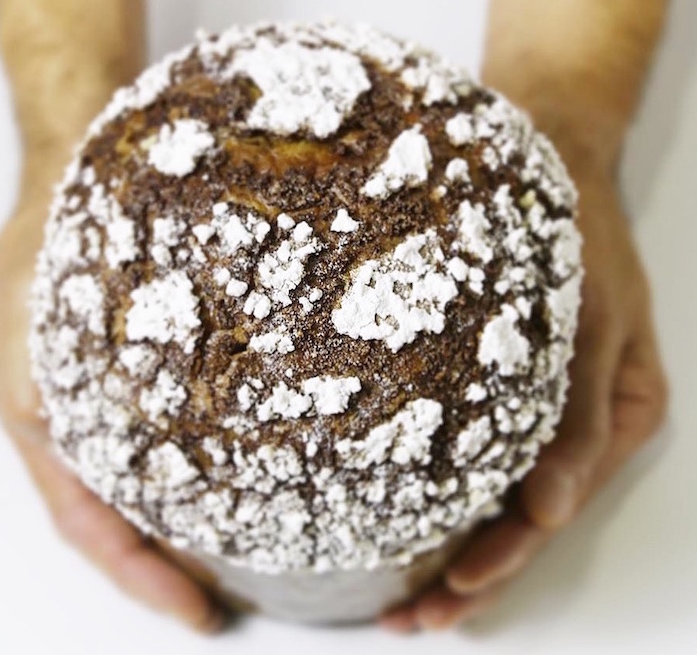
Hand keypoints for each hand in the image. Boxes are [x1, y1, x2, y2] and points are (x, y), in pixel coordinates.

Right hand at [0, 152, 223, 633]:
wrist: (84, 175)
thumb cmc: (48, 248)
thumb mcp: (33, 323)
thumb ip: (50, 392)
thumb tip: (81, 454)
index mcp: (48, 426)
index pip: (92, 528)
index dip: (142, 578)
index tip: (197, 614)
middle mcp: (89, 425)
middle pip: (130, 519)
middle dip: (174, 565)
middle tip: (230, 597)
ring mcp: (123, 403)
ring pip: (159, 481)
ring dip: (195, 522)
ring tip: (251, 552)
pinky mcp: (158, 375)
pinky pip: (185, 433)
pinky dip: (213, 464)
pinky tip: (253, 469)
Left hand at [381, 152, 668, 631]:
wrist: (543, 156)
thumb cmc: (571, 232)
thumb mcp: (593, 315)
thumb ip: (576, 414)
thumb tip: (550, 508)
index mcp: (609, 415)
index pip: (550, 510)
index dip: (501, 560)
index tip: (448, 595)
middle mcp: (572, 423)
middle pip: (519, 521)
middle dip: (467, 576)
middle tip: (409, 622)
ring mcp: (538, 409)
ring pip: (494, 499)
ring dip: (451, 550)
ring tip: (401, 602)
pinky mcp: (504, 387)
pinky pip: (477, 456)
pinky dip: (444, 496)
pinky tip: (404, 520)